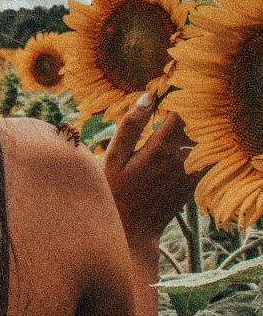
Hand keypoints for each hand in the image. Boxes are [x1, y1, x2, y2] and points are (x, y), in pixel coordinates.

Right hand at [103, 93, 205, 253]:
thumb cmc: (115, 189)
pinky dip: (193, 145)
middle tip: (171, 101)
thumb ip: (131, 124)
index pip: (182, 110)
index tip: (169, 86)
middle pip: (195, 123)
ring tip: (171, 121)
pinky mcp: (193, 182)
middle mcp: (182, 158)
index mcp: (161, 147)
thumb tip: (148, 96)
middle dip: (185, 110)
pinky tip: (176, 143)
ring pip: (200, 139)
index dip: (178, 95)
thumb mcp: (114, 155)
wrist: (132, 229)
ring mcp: (191, 172)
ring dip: (190, 127)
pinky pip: (201, 156)